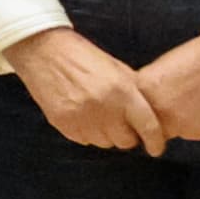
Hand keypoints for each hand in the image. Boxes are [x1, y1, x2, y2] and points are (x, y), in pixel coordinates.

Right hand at [12, 24, 164, 153]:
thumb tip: (150, 116)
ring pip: (104, 143)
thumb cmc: (83, 56)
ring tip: (98, 115)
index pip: (148, 127)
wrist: (43, 50)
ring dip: (105, 134)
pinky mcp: (63, 123)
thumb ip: (134, 93)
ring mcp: (81, 117)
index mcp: (122, 91)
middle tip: (120, 123)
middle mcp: (103, 107)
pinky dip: (87, 132)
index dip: (155, 142)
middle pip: (125, 141)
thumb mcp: (117, 69)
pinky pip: (84, 140)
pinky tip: (82, 115)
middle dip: (126, 135)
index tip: (155, 148)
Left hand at [139, 33, 199, 144]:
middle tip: (172, 106)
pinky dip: (194, 124)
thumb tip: (140, 103)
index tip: (143, 111)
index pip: (129, 111)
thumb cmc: (197, 58)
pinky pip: (189, 133)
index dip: (137, 112)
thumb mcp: (161, 68)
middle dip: (155, 120)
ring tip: (191, 103)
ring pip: (169, 131)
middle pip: (147, 125)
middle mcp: (156, 110)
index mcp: (143, 90)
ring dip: (175, 123)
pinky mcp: (196, 133)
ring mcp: (176, 124)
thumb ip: (148, 89)